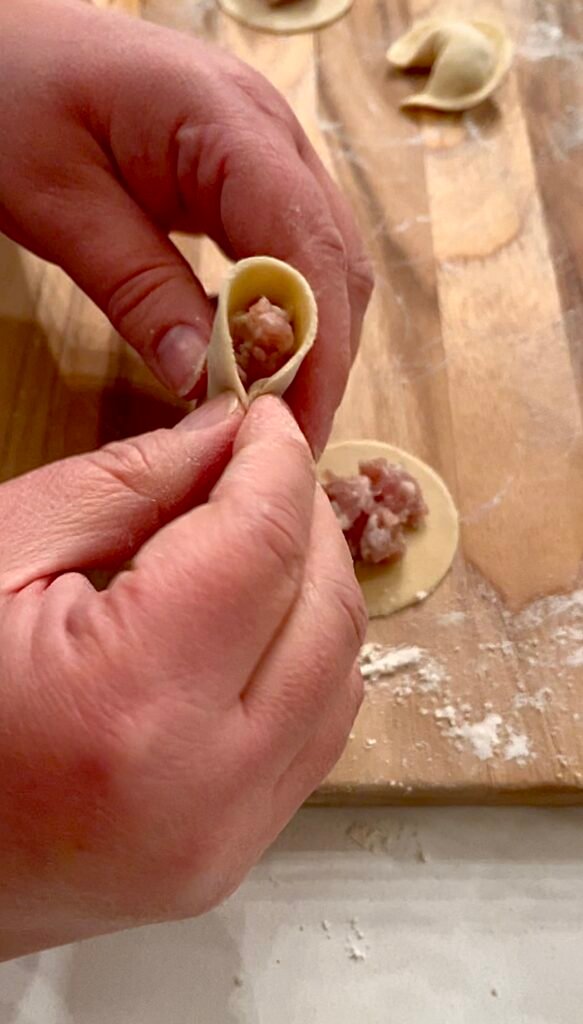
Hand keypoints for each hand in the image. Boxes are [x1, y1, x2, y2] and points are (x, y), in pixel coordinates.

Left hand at [0, 0, 372, 453]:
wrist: (1, 37)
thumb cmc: (11, 96)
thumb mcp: (60, 204)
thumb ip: (138, 290)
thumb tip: (204, 382)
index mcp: (228, 121)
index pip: (308, 246)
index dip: (317, 346)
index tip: (297, 428)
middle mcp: (270, 130)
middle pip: (335, 259)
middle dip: (324, 356)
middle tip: (288, 440)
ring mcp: (267, 147)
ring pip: (324, 259)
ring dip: (312, 339)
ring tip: (277, 412)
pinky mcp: (249, 171)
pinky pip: (291, 249)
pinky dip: (285, 313)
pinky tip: (258, 357)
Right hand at [0, 396, 364, 959]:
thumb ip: (121, 487)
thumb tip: (223, 436)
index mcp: (127, 703)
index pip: (261, 548)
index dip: (277, 464)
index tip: (266, 419)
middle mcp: (204, 792)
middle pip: (325, 613)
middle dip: (308, 519)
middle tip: (263, 469)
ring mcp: (224, 844)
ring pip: (340, 678)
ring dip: (316, 589)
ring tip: (260, 537)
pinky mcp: (227, 863)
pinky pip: (315, 736)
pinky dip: (307, 660)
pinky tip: (257, 619)